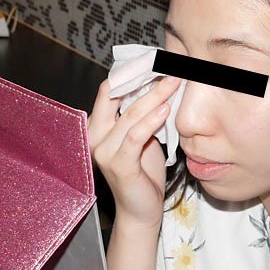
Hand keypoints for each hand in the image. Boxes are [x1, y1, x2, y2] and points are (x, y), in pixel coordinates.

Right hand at [88, 77, 180, 229]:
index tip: (156, 59)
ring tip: (174, 82)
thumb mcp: (143, 136)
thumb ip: (143, 114)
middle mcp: (95, 136)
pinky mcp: (119, 165)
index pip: (110, 89)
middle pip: (117, 95)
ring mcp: (104, 151)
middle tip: (168, 64)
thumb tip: (161, 82)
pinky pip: (136, 136)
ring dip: (155, 95)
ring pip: (130, 114)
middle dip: (144, 77)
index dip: (131, 72)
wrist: (142, 210)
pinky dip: (152, 120)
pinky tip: (166, 110)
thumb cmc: (144, 173)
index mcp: (98, 126)